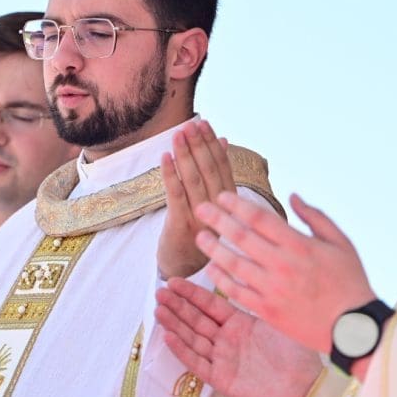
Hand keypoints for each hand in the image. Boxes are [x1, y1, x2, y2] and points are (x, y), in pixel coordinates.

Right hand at [155, 278, 321, 396]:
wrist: (307, 388)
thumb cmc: (298, 354)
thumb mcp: (276, 320)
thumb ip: (257, 299)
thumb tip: (247, 272)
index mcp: (241, 323)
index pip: (210, 305)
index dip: (191, 293)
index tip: (174, 281)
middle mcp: (229, 340)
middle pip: (197, 319)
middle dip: (177, 305)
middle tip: (160, 292)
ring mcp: (224, 359)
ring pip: (192, 338)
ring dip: (174, 325)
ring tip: (158, 309)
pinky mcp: (222, 379)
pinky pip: (198, 363)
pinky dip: (182, 350)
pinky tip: (168, 336)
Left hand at [158, 120, 235, 278]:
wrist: (186, 271)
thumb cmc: (200, 233)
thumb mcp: (216, 205)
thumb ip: (220, 174)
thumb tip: (224, 141)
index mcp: (230, 204)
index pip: (223, 167)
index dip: (213, 144)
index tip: (205, 125)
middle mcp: (220, 211)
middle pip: (209, 171)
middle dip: (199, 145)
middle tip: (189, 125)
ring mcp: (201, 219)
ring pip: (193, 180)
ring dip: (185, 154)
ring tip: (178, 134)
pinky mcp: (181, 226)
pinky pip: (175, 196)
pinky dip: (170, 175)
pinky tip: (165, 158)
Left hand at [194, 192, 375, 354]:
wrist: (353, 327)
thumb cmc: (350, 281)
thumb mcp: (341, 243)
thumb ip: (315, 217)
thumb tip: (292, 196)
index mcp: (299, 245)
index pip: (259, 218)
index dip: (237, 205)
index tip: (222, 196)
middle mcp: (282, 265)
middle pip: (241, 237)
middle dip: (217, 219)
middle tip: (200, 208)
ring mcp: (272, 289)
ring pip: (234, 264)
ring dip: (213, 248)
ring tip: (200, 236)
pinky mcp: (268, 311)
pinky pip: (237, 292)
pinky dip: (222, 279)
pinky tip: (211, 268)